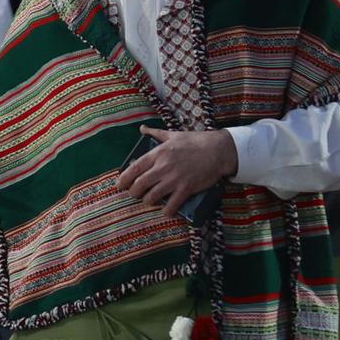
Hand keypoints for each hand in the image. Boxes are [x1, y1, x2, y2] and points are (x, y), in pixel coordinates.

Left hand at [116, 126, 235, 211]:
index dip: (123, 180)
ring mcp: (174, 179)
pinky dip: (167, 211)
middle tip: (135, 194)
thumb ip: (156, 133)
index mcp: (158, 154)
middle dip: (134, 193)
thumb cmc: (196, 141)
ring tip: (150, 201)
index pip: (133, 169)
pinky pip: (171, 205)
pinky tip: (166, 211)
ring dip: (148, 202)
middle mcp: (163, 167)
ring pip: (151, 197)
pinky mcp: (186, 188)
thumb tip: (142, 128)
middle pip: (139, 186)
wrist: (220, 150)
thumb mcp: (174, 135)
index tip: (120, 186)